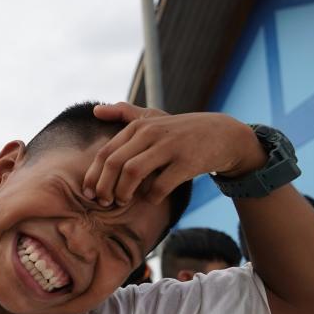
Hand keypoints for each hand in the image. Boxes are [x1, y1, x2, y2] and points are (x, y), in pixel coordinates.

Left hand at [84, 102, 265, 206]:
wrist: (223, 134)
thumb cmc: (181, 131)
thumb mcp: (154, 117)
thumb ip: (124, 113)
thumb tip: (96, 110)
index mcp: (139, 126)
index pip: (105, 153)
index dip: (94, 176)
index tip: (90, 194)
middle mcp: (151, 133)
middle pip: (114, 163)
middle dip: (104, 187)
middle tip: (104, 202)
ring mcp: (170, 147)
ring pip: (133, 173)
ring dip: (123, 192)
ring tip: (122, 201)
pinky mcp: (187, 162)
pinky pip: (160, 185)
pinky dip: (151, 197)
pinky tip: (151, 199)